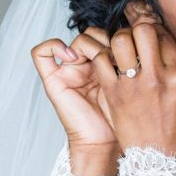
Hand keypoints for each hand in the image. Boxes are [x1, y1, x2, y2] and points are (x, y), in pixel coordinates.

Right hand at [31, 30, 118, 155]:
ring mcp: (67, 71)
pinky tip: (73, 58)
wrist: (104, 142)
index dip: (117, 38)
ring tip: (101, 62)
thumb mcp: (129, 83)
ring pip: (77, 39)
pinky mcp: (53, 81)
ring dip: (92, 46)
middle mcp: (83, 66)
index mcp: (101, 65)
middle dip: (107, 41)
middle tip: (117, 58)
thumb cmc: (118, 118)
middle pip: (92, 34)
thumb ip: (128, 61)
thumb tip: (134, 37)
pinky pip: (41, 54)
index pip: (106, 35)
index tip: (128, 53)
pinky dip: (54, 46)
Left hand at [93, 7, 175, 156]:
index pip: (164, 35)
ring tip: (119, 50)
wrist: (158, 155)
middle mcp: (160, 76)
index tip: (147, 34)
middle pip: (144, 31)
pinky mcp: (115, 94)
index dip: (153, 30)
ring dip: (118, 40)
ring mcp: (136, 85)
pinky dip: (102, 58)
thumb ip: (174, 64)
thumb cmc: (172, 124)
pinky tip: (108, 65)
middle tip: (132, 38)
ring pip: (121, 40)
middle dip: (135, 29)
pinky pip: (103, 61)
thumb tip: (159, 38)